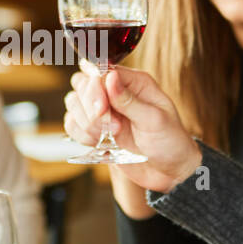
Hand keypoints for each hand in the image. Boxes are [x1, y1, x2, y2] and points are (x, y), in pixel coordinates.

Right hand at [63, 62, 202, 193]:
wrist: (169, 172)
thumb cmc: (170, 143)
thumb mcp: (155, 120)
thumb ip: (130, 100)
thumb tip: (110, 76)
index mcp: (135, 82)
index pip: (101, 71)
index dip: (95, 89)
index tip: (102, 110)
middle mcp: (116, 91)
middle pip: (81, 83)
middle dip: (89, 107)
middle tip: (111, 127)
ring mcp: (104, 110)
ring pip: (73, 102)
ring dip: (86, 123)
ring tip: (110, 137)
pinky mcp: (95, 129)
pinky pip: (72, 123)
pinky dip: (80, 134)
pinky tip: (98, 142)